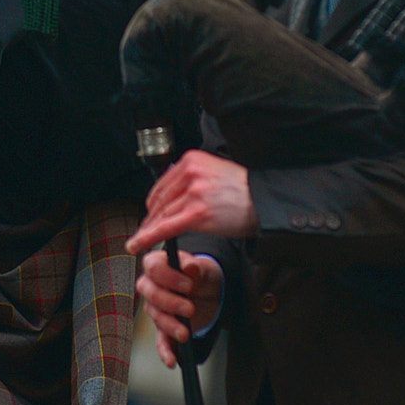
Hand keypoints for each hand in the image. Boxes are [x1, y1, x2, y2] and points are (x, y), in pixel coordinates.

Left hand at [125, 149, 257, 256]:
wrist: (264, 201)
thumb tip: (174, 191)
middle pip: (160, 200)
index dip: (153, 203)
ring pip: (162, 215)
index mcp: (192, 160)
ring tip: (140, 241)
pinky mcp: (197, 213)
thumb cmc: (244, 190)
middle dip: (150, 219)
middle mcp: (190, 173)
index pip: (163, 184)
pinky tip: (139, 244)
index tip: (149, 213)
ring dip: (148, 230)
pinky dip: (149, 237)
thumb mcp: (214, 171)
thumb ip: (192, 177)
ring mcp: (193, 193)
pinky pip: (166, 227)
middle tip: (143, 231)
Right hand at [136, 248, 224, 367]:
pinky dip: (165, 352)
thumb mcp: (203, 269)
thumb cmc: (200, 275)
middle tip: (189, 309)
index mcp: (157, 265)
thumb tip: (190, 268)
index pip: (153, 268)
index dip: (169, 277)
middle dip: (171, 304)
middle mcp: (150, 287)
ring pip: (157, 318)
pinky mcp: (163, 328)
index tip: (188, 285)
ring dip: (171, 327)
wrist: (207, 291)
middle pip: (152, 296)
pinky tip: (171, 361)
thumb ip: (196, 268)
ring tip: (185, 334)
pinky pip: (160, 341)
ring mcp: (155, 309)